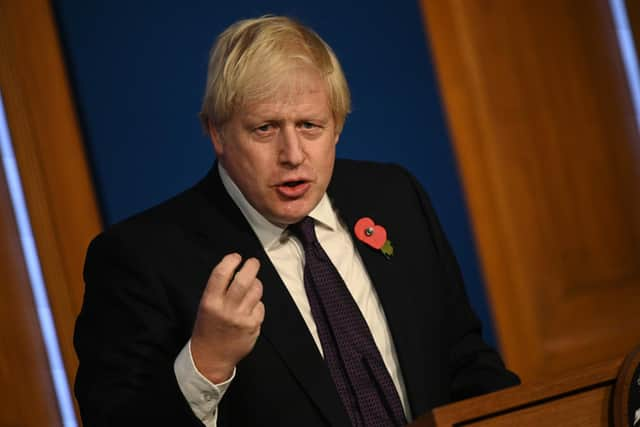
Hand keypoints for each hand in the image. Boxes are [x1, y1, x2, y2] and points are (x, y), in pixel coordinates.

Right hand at [191, 253, 264, 382]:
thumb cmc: (208, 328)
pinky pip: (260, 306)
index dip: (231, 261)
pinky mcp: (253, 326)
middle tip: (253, 262)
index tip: (236, 257)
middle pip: (243, 280)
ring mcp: (241, 318)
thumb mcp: (206, 306)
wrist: (211, 357)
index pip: (221, 274)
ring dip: (256, 284)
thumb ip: (219, 290)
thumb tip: (236, 269)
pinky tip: (250, 308)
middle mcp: (226, 309)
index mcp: (210, 301)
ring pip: (255, 291)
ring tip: (252, 285)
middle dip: (251, 266)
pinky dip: (257, 303)